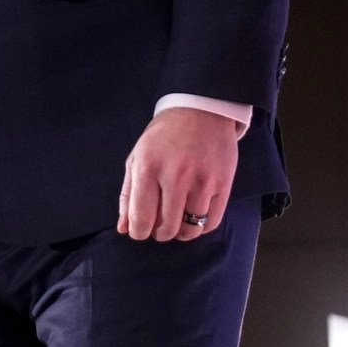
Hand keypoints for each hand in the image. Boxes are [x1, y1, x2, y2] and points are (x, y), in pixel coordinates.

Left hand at [117, 107, 238, 240]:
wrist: (200, 112)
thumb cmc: (163, 137)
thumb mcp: (137, 159)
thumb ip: (128, 195)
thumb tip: (123, 228)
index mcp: (148, 168)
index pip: (141, 218)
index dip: (138, 232)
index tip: (139, 231)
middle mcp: (176, 176)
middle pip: (167, 228)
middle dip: (159, 234)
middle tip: (158, 227)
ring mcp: (202, 181)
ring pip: (191, 229)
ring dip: (181, 233)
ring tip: (176, 222)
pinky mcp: (223, 183)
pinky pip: (212, 222)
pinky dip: (201, 227)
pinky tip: (193, 216)